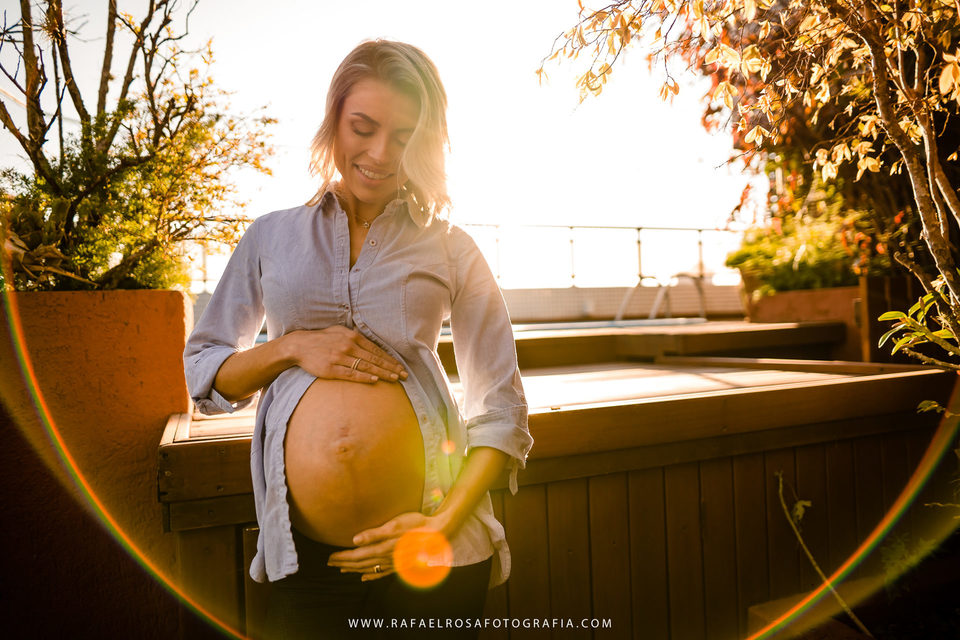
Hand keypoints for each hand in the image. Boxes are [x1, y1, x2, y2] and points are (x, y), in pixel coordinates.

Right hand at [286, 325, 406, 383]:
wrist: (299, 345)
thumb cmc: (321, 339)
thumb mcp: (339, 331)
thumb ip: (355, 336)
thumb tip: (370, 341)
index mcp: (352, 336)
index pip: (376, 350)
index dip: (390, 359)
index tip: (400, 367)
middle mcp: (348, 346)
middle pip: (374, 359)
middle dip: (391, 367)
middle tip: (404, 375)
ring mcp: (340, 357)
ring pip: (366, 366)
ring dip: (382, 373)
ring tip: (394, 379)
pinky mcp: (331, 368)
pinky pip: (350, 373)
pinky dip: (364, 376)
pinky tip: (374, 379)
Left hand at [326, 512, 442, 581]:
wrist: (437, 534)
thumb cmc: (416, 525)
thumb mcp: (394, 525)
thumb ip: (374, 533)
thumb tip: (355, 540)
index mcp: (381, 548)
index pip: (356, 554)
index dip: (342, 557)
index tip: (330, 557)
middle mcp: (385, 558)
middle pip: (360, 562)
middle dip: (344, 563)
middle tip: (330, 563)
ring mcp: (392, 563)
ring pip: (369, 568)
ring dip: (354, 569)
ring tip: (343, 570)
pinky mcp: (399, 564)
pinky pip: (381, 572)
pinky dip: (371, 575)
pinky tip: (365, 577)